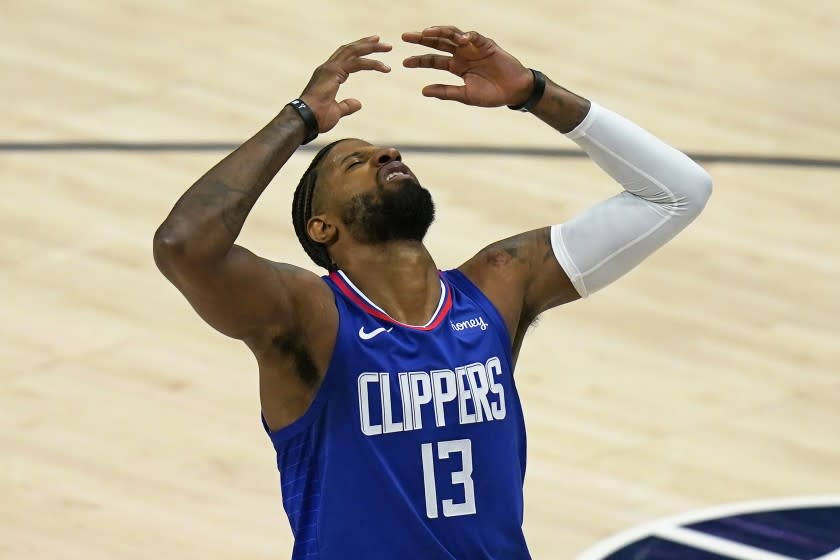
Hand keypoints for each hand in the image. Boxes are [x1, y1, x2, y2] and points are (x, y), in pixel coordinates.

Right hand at [299, 36, 391, 131]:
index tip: (372, 47)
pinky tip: (384, 66)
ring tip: (387, 47)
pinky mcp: (334, 73)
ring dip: (371, 48)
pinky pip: (357, 64)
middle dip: (366, 44)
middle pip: (350, 49)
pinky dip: (371, 63)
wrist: (306, 120)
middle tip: (381, 40)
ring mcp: (329, 68)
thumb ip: (346, 106)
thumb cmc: (317, 118)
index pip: (345, 57)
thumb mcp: (336, 111)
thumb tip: (358, 103)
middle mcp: (328, 68)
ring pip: (353, 52)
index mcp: (327, 74)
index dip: (359, 51)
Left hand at [402, 26, 532, 106]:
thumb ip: (445, 92)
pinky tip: (460, 39)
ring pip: (452, 35)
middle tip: (406, 37)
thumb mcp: (465, 95)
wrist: (514, 91)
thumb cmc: (491, 95)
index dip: (419, 60)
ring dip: (439, 32)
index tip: (404, 62)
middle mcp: (462, 54)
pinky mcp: (486, 44)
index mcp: (456, 66)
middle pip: (438, 43)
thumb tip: (423, 91)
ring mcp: (473, 47)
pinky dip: (467, 36)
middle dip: (422, 39)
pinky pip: (474, 37)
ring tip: (426, 32)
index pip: (433, 60)